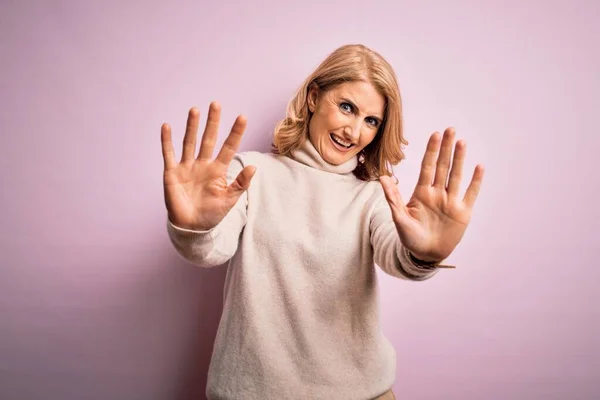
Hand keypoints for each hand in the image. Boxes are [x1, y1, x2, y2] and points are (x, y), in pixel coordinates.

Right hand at [161, 102, 255, 230]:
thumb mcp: (230, 200)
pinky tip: (167, 126)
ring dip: (192, 126)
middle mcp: (202, 164)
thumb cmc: (211, 214)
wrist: (191, 227)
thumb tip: (254, 167)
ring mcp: (187, 167)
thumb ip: (241, 183)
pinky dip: (167, 141)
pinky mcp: (172, 173)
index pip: (229, 147)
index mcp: (218, 170)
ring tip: (195, 110)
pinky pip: (169, 154)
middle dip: (212, 122)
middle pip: (209, 139)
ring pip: (190, 142)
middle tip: (216, 104)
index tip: (243, 117)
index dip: (235, 133)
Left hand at [379, 128, 483, 261]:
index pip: (428, 167)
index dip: (431, 151)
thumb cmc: (409, 237)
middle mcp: (438, 193)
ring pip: (456, 176)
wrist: (425, 255)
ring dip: (459, 159)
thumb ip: (393, 197)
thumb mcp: (399, 218)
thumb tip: (383, 177)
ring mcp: (451, 202)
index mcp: (422, 192)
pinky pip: (470, 194)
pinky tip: (479, 167)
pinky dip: (475, 181)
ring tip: (461, 142)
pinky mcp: (462, 213)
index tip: (435, 134)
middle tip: (450, 129)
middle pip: (443, 166)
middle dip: (446, 148)